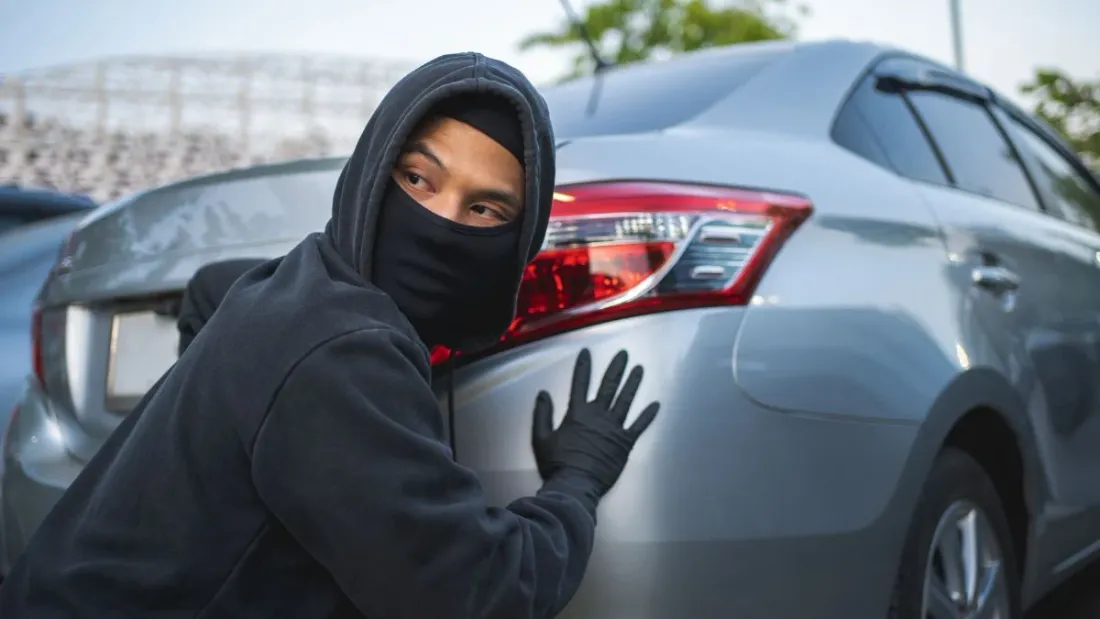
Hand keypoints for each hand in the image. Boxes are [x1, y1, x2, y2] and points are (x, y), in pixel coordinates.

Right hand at [531, 348, 658, 495]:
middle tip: (624, 354)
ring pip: (626, 400)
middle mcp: (597, 416)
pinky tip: (656, 404)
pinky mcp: (625, 443)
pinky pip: (639, 426)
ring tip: (640, 369)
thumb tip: (543, 394)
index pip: (580, 384)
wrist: (575, 485)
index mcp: (577, 414)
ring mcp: (614, 428)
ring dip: (633, 384)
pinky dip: (648, 415)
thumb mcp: (541, 438)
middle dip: (616, 368)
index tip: (587, 352)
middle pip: (609, 386)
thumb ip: (542, 414)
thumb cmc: (557, 464)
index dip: (583, 367)